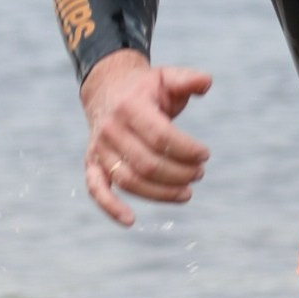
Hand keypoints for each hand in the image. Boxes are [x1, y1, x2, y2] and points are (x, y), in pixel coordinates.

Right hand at [79, 49, 212, 227]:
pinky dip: (110, 207)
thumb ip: (188, 79)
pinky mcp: (92, 163)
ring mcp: (100, 149)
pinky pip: (97, 189)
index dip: (186, 150)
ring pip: (129, 180)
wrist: (108, 88)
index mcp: (130, 106)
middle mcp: (111, 129)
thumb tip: (206, 82)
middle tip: (199, 173)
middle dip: (179, 173)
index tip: (205, 155)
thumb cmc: (146, 88)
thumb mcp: (167, 76)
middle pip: (148, 163)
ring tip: (187, 192)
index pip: (160, 136)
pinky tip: (131, 221)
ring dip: (161, 193)